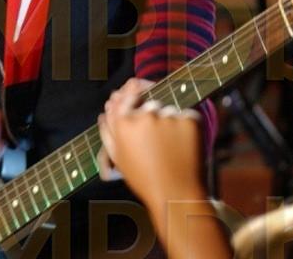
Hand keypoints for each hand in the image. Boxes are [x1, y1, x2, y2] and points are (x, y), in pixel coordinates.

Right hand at [96, 79, 206, 205]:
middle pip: (150, 105)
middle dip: (154, 117)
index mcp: (124, 122)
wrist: (175, 194)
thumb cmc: (144, 179)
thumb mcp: (119, 157)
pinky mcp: (188, 120)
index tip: (143, 115)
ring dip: (170, 122)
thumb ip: (108, 132)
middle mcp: (145, 115)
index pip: (128, 98)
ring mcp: (168, 116)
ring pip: (169, 111)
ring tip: (171, 147)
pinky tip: (182, 146)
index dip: (135, 103)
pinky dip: (186, 127)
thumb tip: (103, 114)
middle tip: (159, 141)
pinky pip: (187, 116)